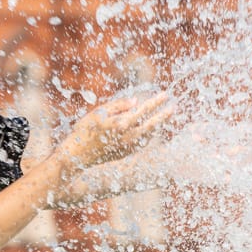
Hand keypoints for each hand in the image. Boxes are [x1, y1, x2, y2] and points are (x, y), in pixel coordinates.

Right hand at [58, 92, 173, 170]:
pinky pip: (143, 142)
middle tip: (174, 107)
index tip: (165, 95)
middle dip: (163, 115)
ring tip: (166, 116)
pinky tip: (151, 129)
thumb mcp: (98, 113)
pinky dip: (149, 134)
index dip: (155, 102)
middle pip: (152, 125)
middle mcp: (128, 138)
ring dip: (158, 125)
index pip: (143, 110)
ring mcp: (128, 148)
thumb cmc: (84, 131)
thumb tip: (136, 101)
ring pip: (149, 135)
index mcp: (121, 125)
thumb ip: (118, 106)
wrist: (77, 156)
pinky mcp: (125, 154)